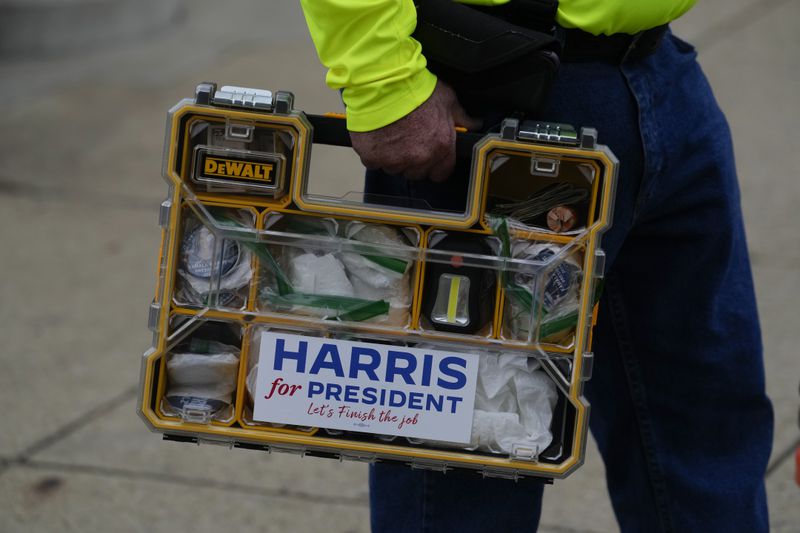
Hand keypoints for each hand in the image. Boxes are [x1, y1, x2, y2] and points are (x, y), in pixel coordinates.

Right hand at [349, 81, 480, 181]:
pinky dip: (374, 153)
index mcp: (441, 146)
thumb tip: (474, 124)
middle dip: (413, 161)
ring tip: (390, 135)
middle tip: (407, 140)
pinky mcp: (373, 157)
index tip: (429, 156)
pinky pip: (374, 162)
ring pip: (394, 169)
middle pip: (416, 173)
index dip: (435, 165)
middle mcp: (419, 158)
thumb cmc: (415, 88)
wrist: (384, 83)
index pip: (441, 173)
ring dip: (393, 158)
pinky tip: (376, 136)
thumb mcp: (447, 99)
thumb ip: (461, 117)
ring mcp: (395, 160)